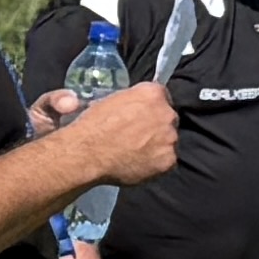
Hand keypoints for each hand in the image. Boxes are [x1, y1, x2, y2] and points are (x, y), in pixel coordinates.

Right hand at [55, 79, 181, 186]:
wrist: (89, 154)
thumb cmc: (94, 126)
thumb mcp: (112, 101)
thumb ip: (132, 101)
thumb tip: (136, 108)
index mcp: (152, 94)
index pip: (162, 96)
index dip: (151, 107)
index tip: (144, 115)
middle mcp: (166, 113)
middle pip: (168, 118)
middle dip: (157, 126)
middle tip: (138, 135)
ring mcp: (170, 138)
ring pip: (169, 141)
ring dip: (158, 145)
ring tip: (136, 152)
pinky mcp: (169, 160)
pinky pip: (167, 161)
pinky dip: (155, 163)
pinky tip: (139, 164)